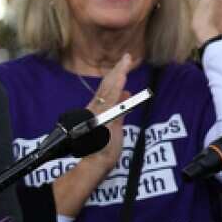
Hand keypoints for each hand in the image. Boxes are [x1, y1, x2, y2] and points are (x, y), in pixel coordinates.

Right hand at [87, 54, 131, 173]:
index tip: (124, 63)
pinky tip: (122, 80)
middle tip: (127, 57)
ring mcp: (97, 114)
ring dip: (117, 76)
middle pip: (107, 86)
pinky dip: (115, 90)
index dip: (116, 75)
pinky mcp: (102, 120)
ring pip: (108, 92)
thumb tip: (127, 93)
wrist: (93, 164)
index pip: (107, 89)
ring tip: (124, 64)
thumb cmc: (103, 148)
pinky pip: (110, 103)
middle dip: (117, 70)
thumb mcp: (115, 125)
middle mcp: (95, 110)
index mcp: (98, 110)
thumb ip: (121, 109)